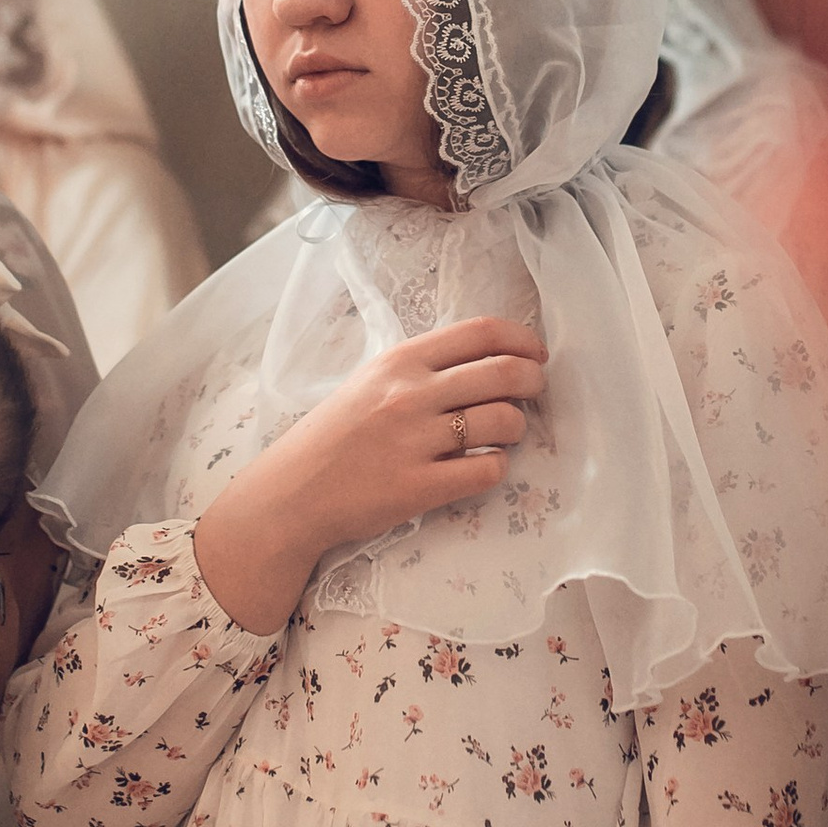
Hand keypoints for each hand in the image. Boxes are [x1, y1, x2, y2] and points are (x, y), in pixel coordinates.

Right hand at [194, 316, 545, 633]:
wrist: (292, 494)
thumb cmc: (334, 436)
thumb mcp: (370, 381)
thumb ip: (421, 367)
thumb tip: (485, 358)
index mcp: (400, 361)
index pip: (481, 332)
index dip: (522, 339)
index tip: (535, 353)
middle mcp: (410, 395)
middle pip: (504, 373)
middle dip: (534, 381)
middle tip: (534, 392)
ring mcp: (415, 441)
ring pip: (503, 422)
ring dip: (517, 428)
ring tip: (504, 435)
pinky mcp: (418, 487)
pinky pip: (486, 471)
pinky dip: (496, 467)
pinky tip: (482, 466)